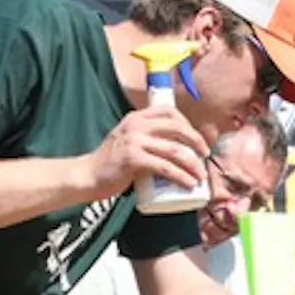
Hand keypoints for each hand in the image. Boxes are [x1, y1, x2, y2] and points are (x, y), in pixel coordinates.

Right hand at [83, 107, 209, 199]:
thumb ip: (147, 138)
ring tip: (201, 176)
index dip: (188, 124)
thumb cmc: (113, 162)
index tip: (196, 141)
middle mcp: (136, 125)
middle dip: (197, 142)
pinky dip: (181, 176)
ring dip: (193, 164)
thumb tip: (177, 148)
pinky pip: (165, 167)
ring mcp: (134, 141)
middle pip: (177, 128)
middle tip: (205, 157)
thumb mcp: (130, 140)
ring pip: (175, 150)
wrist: (89, 175)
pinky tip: (189, 183)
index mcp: (137, 117)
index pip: (169, 111)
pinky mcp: (133, 159)